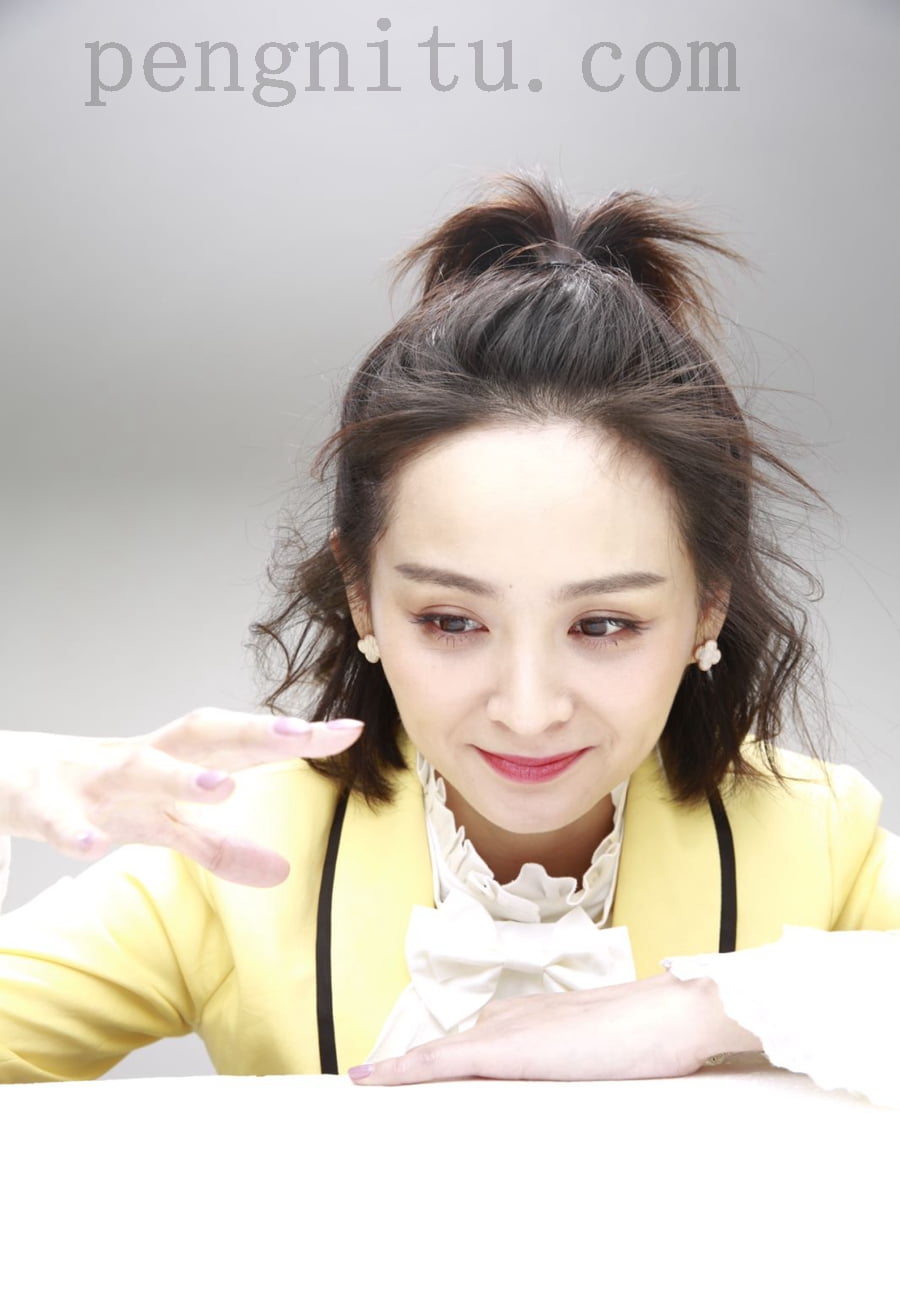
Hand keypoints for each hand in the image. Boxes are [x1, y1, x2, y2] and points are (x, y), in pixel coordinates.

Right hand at [0, 709, 363, 886]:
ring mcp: (96, 779)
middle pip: (202, 737)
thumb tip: (284, 871)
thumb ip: (222, 847)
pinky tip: (89, 845)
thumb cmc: (106, 795)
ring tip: (223, 788)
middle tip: (302, 735)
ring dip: (179, 776)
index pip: (244, 741)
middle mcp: (144, 760)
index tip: (350, 732)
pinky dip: (73, 828)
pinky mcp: (48, 805)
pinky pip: (61, 818)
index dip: (293, 736)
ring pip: (139, 768)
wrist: (13, 776)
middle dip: (252, 733)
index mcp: (178, 762)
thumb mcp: (166, 825)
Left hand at [348, 972, 763, 1084]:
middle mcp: (513, 1016)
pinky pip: (442, 1061)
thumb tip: (576, 1075)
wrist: (669, 1015)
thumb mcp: (605, 1054)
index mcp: (534, 1017)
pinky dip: (404, 1070)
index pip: (474, 1041)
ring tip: (363, 1084)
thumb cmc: (651, 1036)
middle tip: (371, 1082)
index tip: (404, 1068)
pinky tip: (374, 1080)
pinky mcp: (507, 1049)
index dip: (437, 1056)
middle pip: (452, 1049)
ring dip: (402, 1070)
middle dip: (411, 1068)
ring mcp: (508, 1029)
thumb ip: (580, 1062)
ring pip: (440, 1054)